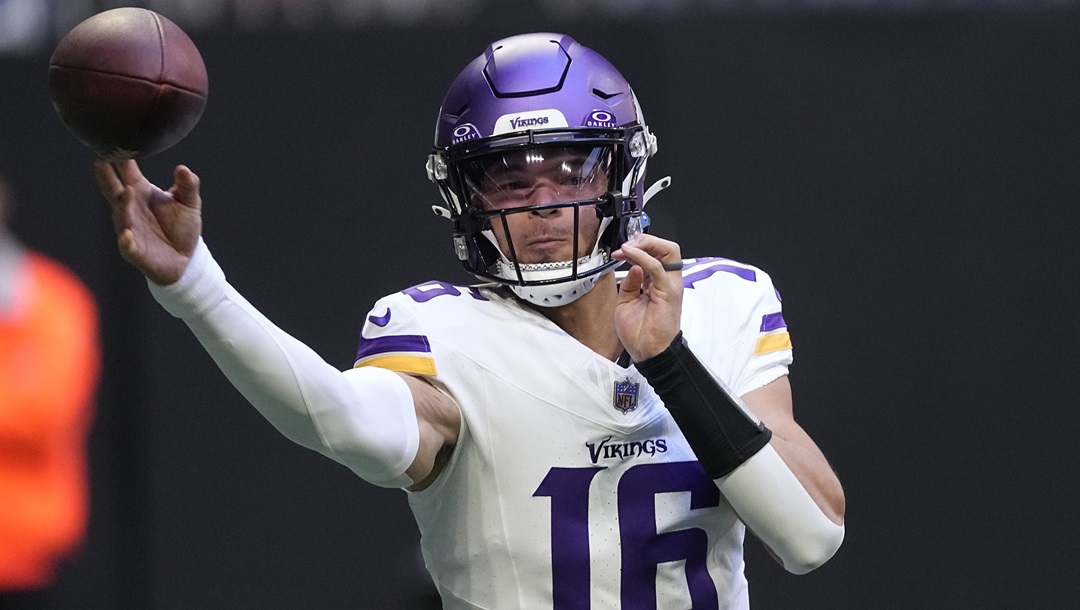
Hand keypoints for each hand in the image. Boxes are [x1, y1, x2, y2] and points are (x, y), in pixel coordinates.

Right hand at [94, 160, 201, 285]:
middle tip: (102, 161)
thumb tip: (183, 169)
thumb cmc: (182, 227)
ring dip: (123, 205)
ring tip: (126, 192)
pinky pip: (128, 246)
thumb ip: (188, 186)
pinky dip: (126, 241)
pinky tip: (127, 235)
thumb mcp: (190, 203)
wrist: (186, 259)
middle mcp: (130, 208)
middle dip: (107, 177)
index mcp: (141, 192)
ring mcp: (130, 229)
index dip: (119, 158)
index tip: (113, 143)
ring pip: (122, 215)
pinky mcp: (135, 251)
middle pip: (114, 190)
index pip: (126, 171)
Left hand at [611, 234, 683, 361]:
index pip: (656, 253)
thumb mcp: (626, 302)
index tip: (619, 251)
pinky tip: (631, 255)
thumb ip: (629, 283)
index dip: (638, 247)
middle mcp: (667, 281)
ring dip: (646, 244)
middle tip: (626, 246)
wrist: (646, 353)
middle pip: (666, 247)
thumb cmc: (638, 332)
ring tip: (628, 248)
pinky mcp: (668, 292)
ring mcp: (670, 285)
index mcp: (658, 282)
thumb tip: (632, 265)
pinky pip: (658, 267)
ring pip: (668, 250)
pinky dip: (643, 257)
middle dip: (645, 240)